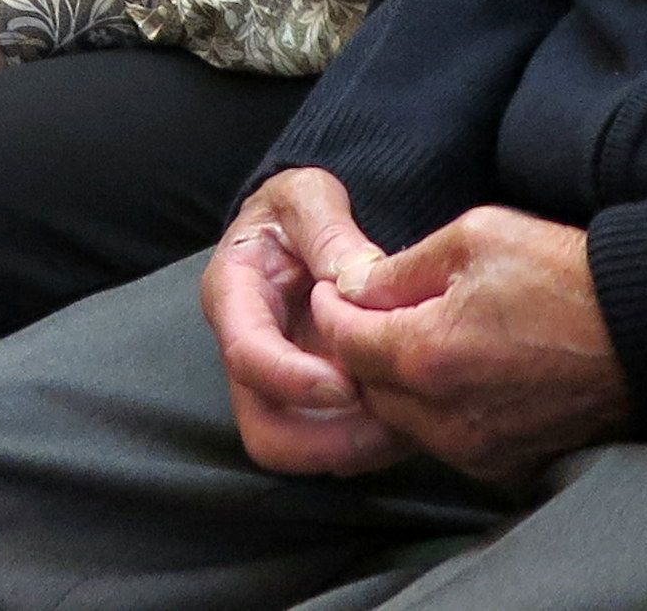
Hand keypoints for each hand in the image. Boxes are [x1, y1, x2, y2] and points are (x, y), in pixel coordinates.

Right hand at [201, 170, 407, 475]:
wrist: (302, 228)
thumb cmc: (299, 211)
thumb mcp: (307, 196)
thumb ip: (327, 231)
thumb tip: (354, 281)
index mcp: (233, 297)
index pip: (247, 356)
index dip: (293, 380)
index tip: (348, 384)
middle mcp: (250, 354)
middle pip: (265, 430)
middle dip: (325, 442)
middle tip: (386, 424)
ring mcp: (280, 387)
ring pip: (301, 450)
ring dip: (355, 449)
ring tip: (409, 422)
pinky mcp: (312, 404)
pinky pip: (334, 445)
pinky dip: (372, 444)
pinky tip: (413, 417)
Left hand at [311, 206, 627, 484]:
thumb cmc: (564, 273)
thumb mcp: (474, 238)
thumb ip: (400, 269)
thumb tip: (353, 287)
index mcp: (425, 355)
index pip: (344, 343)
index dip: (332, 311)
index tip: (335, 291)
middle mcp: (443, 416)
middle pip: (368, 389)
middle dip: (360, 351)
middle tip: (370, 315)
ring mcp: (478, 449)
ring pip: (405, 421)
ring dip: (398, 385)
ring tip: (416, 342)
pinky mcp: (509, 466)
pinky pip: (449, 444)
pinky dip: (440, 414)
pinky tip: (458, 378)